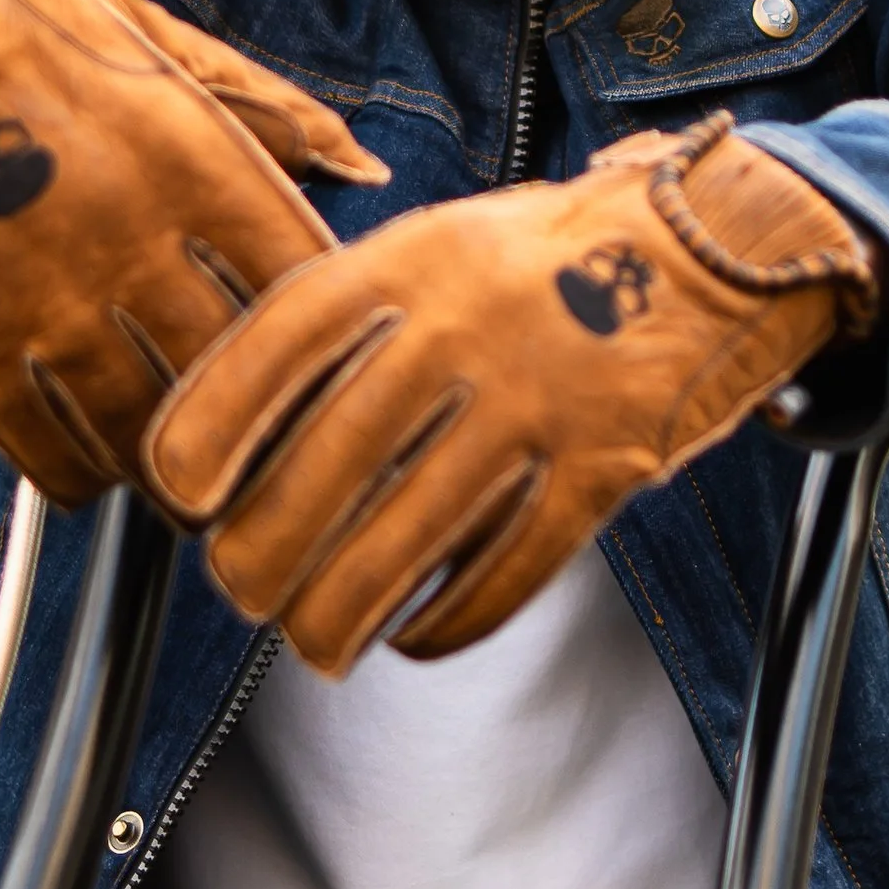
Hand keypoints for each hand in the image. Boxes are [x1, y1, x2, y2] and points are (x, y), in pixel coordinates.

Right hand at [0, 0, 383, 503]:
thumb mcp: (169, 47)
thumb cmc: (28, 27)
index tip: (339, 369)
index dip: (332, 343)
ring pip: (143, 432)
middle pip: (232, 384)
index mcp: (198, 165)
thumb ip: (275, 113)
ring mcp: (52, 295)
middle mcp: (135, 241)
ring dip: (175, 468)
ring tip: (192, 480)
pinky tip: (94, 469)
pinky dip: (75, 471)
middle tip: (280, 458)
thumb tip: (363, 166)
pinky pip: (40, 441)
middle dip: (265, 432)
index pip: (301, 291)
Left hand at [142, 119, 879, 674]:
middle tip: (240, 590)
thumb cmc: (541, 262)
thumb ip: (349, 321)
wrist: (711, 249)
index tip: (177, 492)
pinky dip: (449, 620)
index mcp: (410, 260)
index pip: (281, 346)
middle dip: (265, 550)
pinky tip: (412, 637)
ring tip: (315, 642)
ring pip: (412, 534)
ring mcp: (540, 398)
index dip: (212, 425)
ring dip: (343, 609)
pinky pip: (509, 568)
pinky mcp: (605, 465)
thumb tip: (232, 437)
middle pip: (333, 460)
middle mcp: (468, 325)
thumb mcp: (436, 246)